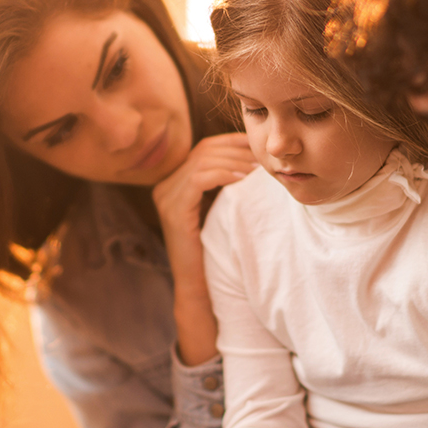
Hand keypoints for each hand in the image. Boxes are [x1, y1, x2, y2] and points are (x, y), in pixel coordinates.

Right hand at [152, 132, 254, 364]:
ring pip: (202, 161)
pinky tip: (242, 179)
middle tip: (262, 158)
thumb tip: (254, 161)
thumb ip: (225, 186)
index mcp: (173, 183)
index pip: (204, 148)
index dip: (231, 142)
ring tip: (256, 169)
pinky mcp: (173, 210)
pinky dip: (223, 174)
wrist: (198, 286)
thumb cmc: (214, 250)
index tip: (258, 144)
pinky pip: (199, 179)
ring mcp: (166, 197)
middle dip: (237, 150)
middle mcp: (164, 187)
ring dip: (234, 161)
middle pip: (203, 151)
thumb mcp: (219, 211)